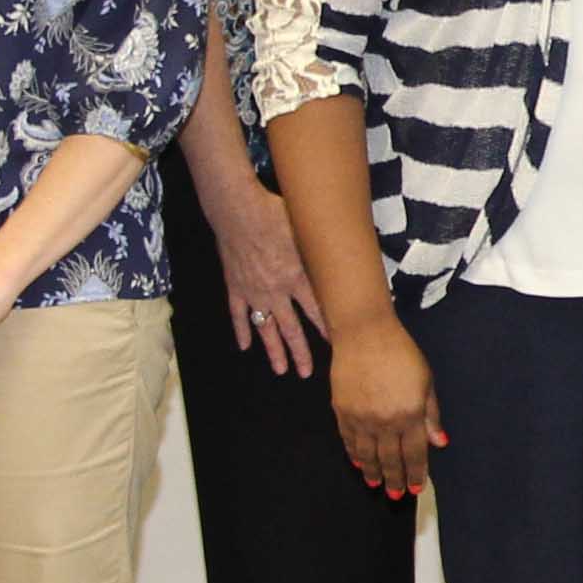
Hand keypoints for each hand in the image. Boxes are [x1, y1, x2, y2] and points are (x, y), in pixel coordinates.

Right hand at [201, 171, 326, 379]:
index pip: (317, 311)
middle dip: (301, 352)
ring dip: (273, 350)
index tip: (339, 347)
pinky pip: (237, 314)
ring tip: (281, 370)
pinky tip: (245, 346)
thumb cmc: (275, 213)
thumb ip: (322, 247)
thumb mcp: (306, 229)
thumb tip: (348, 248)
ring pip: (265, 328)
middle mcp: (276, 290)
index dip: (328, 330)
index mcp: (297, 277)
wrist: (237, 209)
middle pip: (291, 328)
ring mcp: (253, 291)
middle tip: (307, 373)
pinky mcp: (234, 286)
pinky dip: (241, 331)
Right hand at [327, 313, 444, 494]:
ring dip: (373, 472)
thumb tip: (439, 443)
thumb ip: (431, 415)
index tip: (416, 488)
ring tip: (376, 484)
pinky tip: (358, 463)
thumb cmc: (401, 353)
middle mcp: (385, 421)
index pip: (415, 453)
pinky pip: (349, 440)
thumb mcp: (426, 381)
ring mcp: (361, 418)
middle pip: (390, 459)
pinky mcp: (342, 411)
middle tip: (396, 495)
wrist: (364, 334)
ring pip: (367, 454)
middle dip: (395, 480)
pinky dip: (354, 454)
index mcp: (410, 414)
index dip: (416, 473)